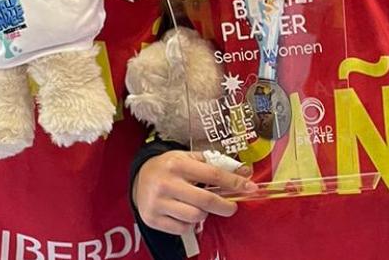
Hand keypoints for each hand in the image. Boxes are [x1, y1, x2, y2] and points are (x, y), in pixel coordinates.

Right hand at [133, 150, 256, 234]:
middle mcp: (166, 184)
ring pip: (195, 217)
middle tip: (231, 207)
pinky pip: (182, 228)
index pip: (213, 175)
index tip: (249, 187)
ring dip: (203, 213)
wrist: (140, 176)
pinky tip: (186, 213)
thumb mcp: (190, 159)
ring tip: (200, 206)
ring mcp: (158, 203)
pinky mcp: (153, 219)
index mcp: (178, 165)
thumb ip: (216, 165)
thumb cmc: (170, 167)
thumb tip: (245, 172)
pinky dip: (189, 224)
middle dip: (225, 206)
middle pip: (206, 201)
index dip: (234, 182)